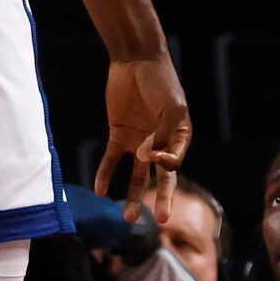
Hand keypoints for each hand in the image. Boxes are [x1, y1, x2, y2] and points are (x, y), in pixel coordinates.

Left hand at [96, 54, 191, 222]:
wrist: (136, 59)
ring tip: (129, 218)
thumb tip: (150, 160)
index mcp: (179, 138)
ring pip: (136, 176)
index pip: (174, 163)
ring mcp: (139, 142)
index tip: (153, 155)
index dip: (165, 165)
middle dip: (161, 199)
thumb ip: (164, 135)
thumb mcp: (171, 107)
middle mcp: (160, 144)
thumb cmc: (160, 81)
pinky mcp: (118, 135)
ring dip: (133, 196)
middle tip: (161, 221)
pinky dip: (106, 174)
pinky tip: (100, 190)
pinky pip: (112, 160)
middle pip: (161, 178)